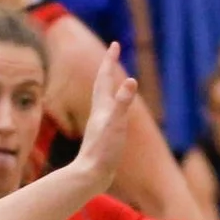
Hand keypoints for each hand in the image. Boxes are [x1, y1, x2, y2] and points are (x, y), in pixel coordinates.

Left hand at [68, 43, 138, 187]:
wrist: (90, 176)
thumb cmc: (103, 151)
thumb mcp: (116, 124)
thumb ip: (123, 102)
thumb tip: (130, 80)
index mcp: (102, 107)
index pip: (105, 78)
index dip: (110, 60)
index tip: (115, 44)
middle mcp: (99, 113)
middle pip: (102, 85)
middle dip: (108, 68)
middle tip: (113, 54)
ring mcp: (100, 125)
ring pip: (103, 99)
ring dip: (108, 86)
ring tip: (112, 79)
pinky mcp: (102, 138)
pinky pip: (108, 114)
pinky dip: (112, 106)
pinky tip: (113, 114)